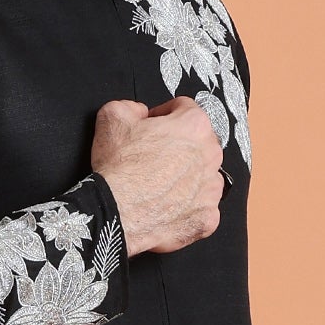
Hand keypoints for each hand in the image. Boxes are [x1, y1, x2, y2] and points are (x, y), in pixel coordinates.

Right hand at [90, 97, 223, 255]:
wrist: (117, 214)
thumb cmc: (119, 170)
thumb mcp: (113, 117)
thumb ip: (131, 107)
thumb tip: (139, 112)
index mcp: (195, 126)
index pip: (185, 109)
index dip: (164, 115)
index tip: (153, 125)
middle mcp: (211, 156)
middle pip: (199, 143)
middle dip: (178, 146)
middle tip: (153, 157)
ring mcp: (212, 190)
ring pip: (203, 176)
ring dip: (186, 177)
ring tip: (159, 184)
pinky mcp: (208, 217)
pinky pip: (201, 207)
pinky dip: (187, 206)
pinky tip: (166, 205)